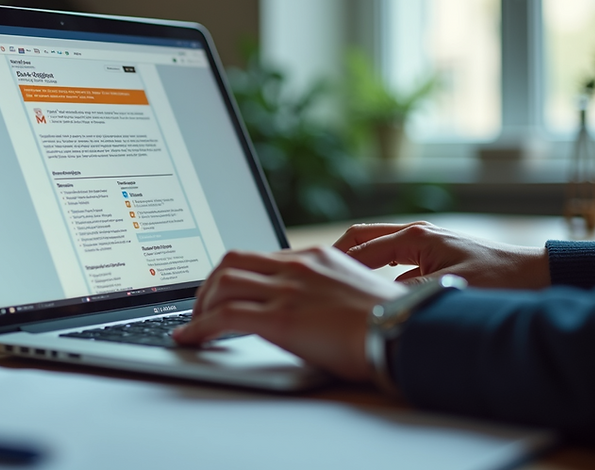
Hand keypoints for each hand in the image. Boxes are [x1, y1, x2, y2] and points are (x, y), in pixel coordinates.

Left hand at [173, 247, 407, 381]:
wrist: (403, 332)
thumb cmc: (390, 321)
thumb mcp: (354, 291)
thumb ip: (326, 291)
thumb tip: (310, 308)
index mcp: (315, 257)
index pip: (259, 256)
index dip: (232, 274)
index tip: (222, 291)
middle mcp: (297, 266)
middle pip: (232, 261)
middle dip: (208, 285)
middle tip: (201, 307)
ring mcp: (287, 290)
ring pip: (222, 283)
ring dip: (200, 306)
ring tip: (195, 326)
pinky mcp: (280, 318)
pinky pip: (224, 316)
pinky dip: (199, 328)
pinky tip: (191, 339)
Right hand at [333, 222, 550, 289]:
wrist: (539, 275)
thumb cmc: (501, 281)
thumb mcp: (447, 291)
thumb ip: (406, 295)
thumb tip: (374, 305)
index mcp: (416, 237)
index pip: (360, 247)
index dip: (334, 264)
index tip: (312, 277)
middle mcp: (417, 234)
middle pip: (362, 238)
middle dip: (335, 255)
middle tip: (313, 274)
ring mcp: (426, 243)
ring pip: (376, 249)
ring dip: (356, 264)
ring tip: (334, 284)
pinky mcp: (434, 256)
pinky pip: (394, 261)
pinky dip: (377, 273)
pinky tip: (372, 295)